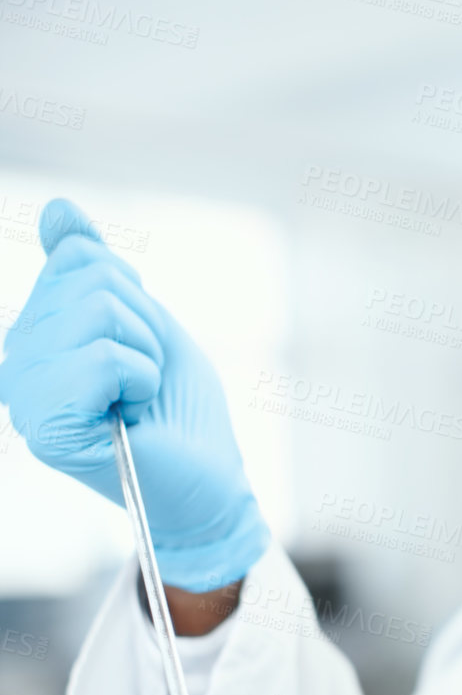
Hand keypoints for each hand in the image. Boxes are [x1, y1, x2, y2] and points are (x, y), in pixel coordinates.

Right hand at [0, 199, 268, 590]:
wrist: (209, 484)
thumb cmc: (178, 409)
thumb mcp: (143, 320)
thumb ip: (94, 268)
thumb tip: (57, 210)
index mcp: (32, 335)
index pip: (78, 258)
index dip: (132, 296)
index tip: (136, 349)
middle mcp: (15, 365)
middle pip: (90, 280)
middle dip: (142, 326)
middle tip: (143, 382)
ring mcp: (25, 398)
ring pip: (98, 311)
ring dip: (145, 354)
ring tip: (139, 399)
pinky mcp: (48, 429)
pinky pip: (103, 357)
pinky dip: (140, 379)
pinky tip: (134, 415)